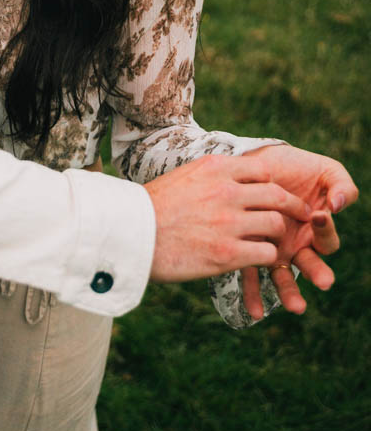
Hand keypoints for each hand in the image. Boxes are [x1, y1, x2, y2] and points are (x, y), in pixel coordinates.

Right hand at [146, 153, 310, 282]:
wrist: (129, 235)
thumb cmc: (152, 208)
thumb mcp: (184, 177)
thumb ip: (212, 176)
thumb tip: (232, 178)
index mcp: (215, 169)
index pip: (262, 170)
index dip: (277, 184)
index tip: (282, 195)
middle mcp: (226, 191)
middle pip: (276, 195)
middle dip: (293, 207)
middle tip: (301, 216)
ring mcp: (228, 223)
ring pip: (275, 225)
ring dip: (278, 236)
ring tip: (276, 244)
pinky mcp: (227, 254)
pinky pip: (266, 254)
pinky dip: (268, 259)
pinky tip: (259, 262)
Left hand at [238, 144, 355, 317]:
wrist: (254, 160)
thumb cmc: (294, 165)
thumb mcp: (325, 171)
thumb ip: (342, 186)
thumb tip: (340, 204)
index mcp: (316, 228)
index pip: (327, 239)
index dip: (325, 230)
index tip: (317, 216)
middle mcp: (297, 244)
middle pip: (310, 265)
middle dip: (317, 273)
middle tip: (324, 282)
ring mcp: (273, 249)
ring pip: (283, 276)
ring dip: (289, 292)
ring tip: (295, 307)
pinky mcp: (248, 249)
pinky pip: (251, 274)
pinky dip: (253, 294)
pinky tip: (255, 312)